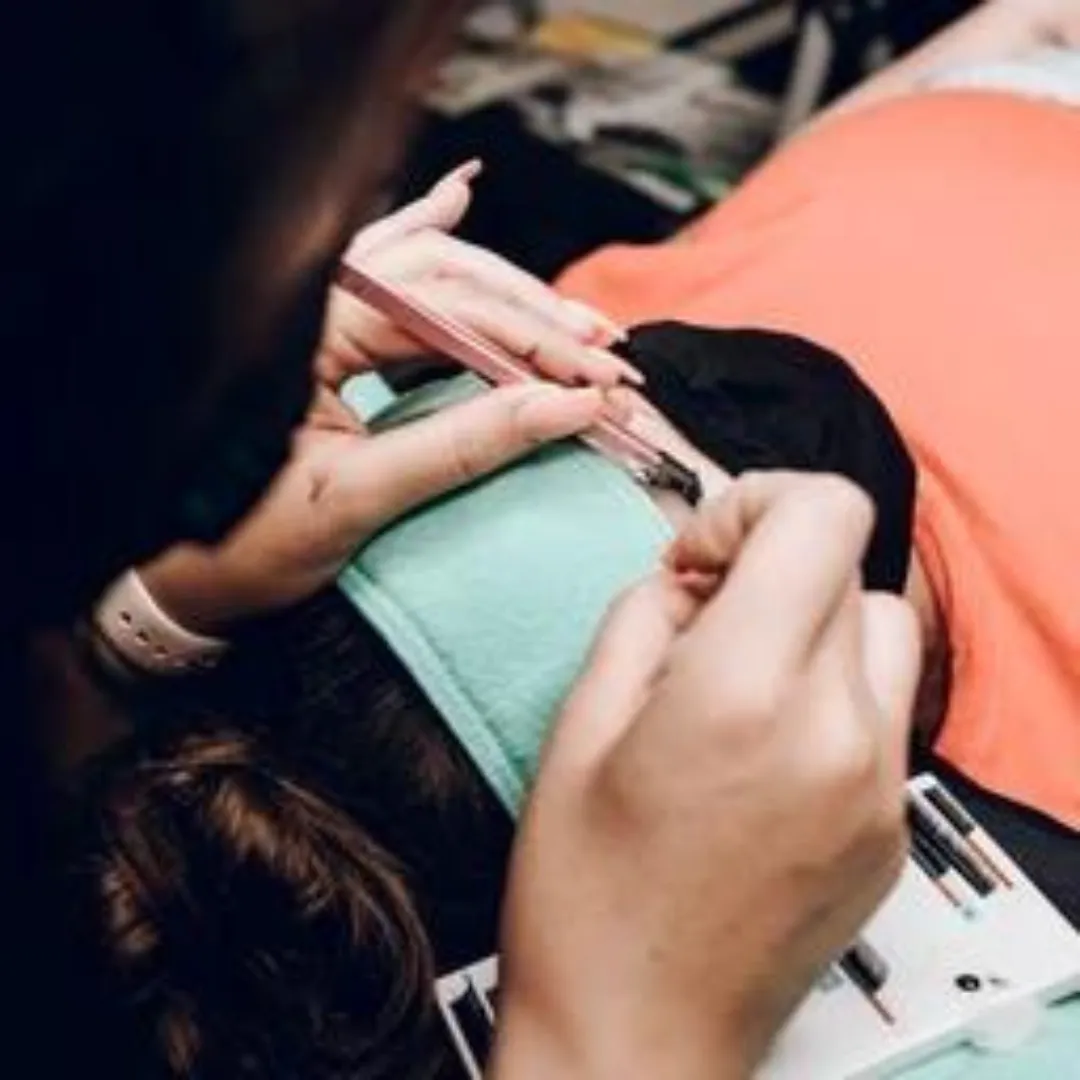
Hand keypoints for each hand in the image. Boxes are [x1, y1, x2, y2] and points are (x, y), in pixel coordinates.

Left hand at [138, 165, 633, 630]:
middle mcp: (310, 302)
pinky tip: (458, 203)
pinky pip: (389, 279)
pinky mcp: (323, 338)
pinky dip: (433, 247)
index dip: (532, 344)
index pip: (445, 310)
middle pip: (446, 276)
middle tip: (606, 355)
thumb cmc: (244, 543)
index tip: (598, 382)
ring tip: (574, 321)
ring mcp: (315, 314)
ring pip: (429, 274)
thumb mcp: (357, 498)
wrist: (182, 579)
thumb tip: (565, 409)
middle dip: (533, 316)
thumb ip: (461, 447)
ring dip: (506, 293)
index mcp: (304, 328)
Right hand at [493, 473, 920, 1079]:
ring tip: (736, 681)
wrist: (636, 1037)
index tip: (696, 561)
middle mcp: (839, 730)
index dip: (755, 504)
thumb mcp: (578, 726)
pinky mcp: (892, 829)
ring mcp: (881, 786)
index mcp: (748, 691)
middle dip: (769, 568)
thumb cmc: (583, 892)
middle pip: (849, 568)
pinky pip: (881, 711)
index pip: (826, 513)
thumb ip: (642, 616)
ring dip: (812, 626)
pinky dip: (830, 694)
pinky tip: (762, 750)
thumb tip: (692, 578)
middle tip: (696, 624)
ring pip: (880, 633)